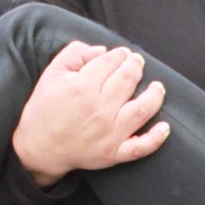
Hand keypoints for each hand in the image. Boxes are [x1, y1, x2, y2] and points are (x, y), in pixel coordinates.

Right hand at [10, 42, 169, 187]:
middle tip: (137, 63)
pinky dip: (157, 137)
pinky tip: (165, 126)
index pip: (111, 62)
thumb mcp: (51, 74)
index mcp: (82, 88)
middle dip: (136, 65)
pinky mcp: (113, 153)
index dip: (119, 54)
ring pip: (143, 108)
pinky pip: (141, 147)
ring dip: (155, 94)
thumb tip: (102, 50)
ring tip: (157, 87)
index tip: (121, 54)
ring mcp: (109, 133)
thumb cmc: (44, 109)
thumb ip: (74, 54)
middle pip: (129, 79)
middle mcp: (99, 109)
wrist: (38, 148)